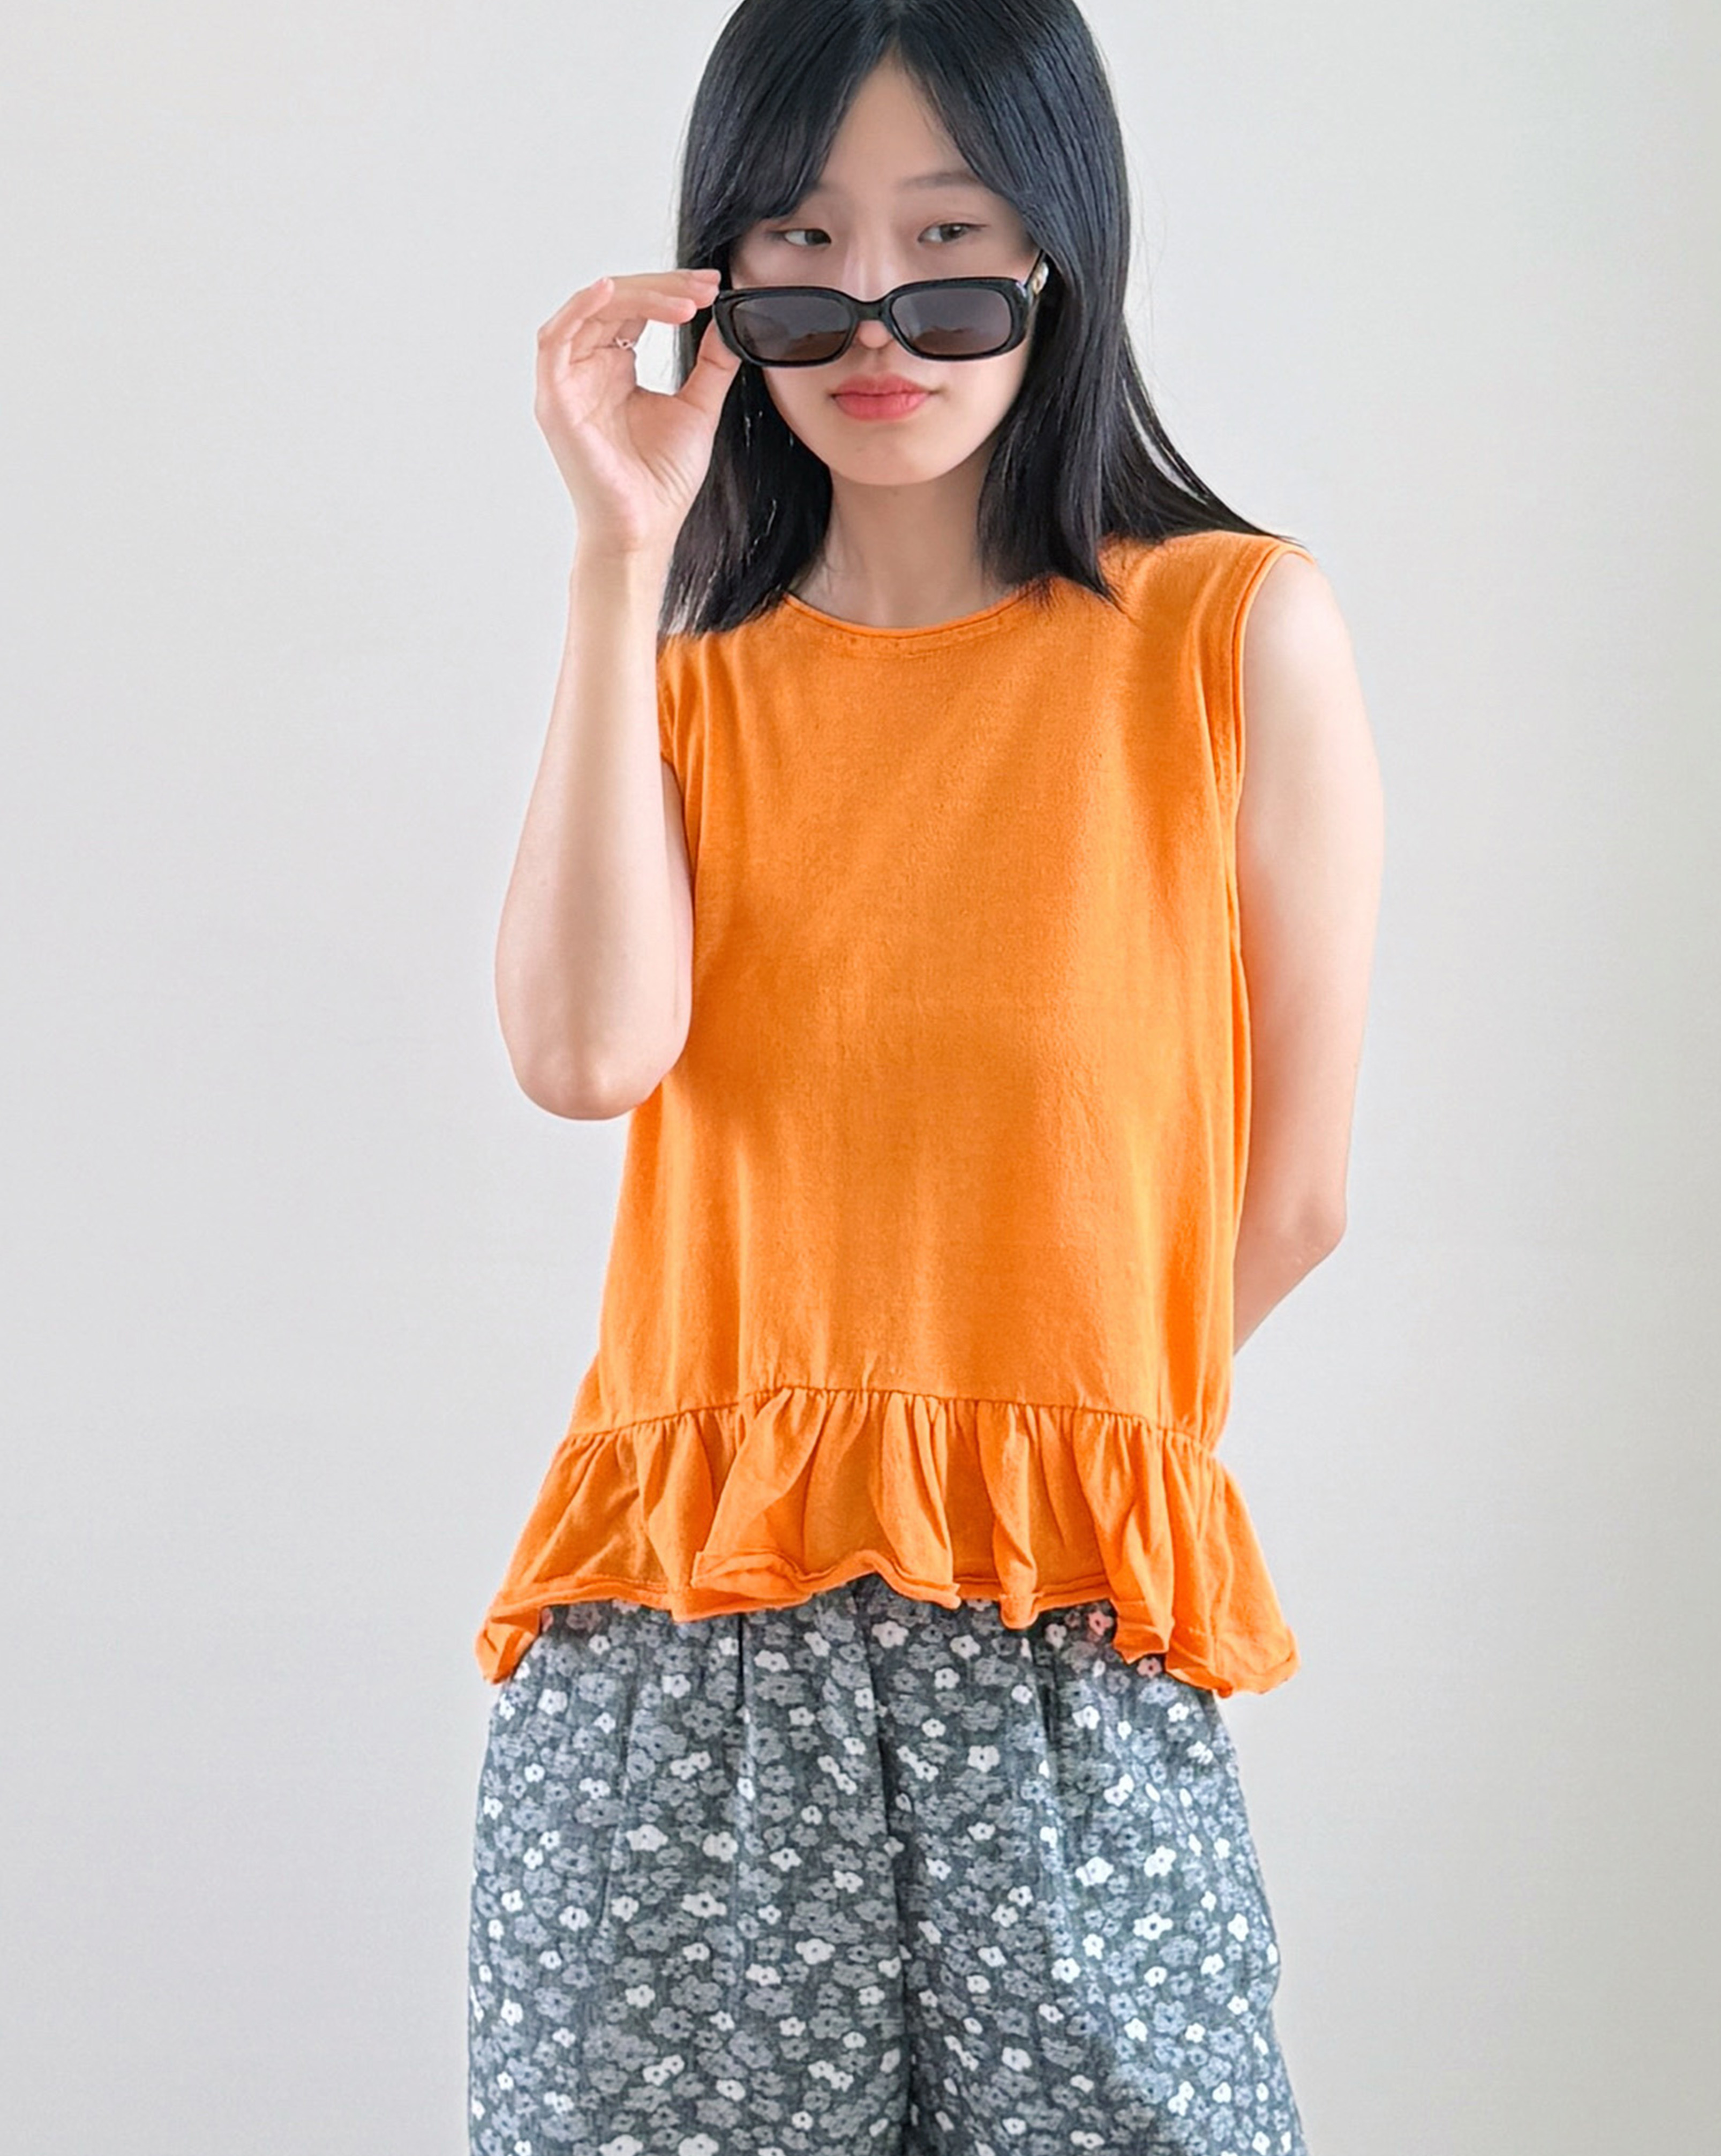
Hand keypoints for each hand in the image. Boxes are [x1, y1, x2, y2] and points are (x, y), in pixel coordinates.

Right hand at [532, 267, 741, 558]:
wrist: (645, 530)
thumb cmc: (662, 482)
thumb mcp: (698, 408)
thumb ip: (710, 363)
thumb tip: (727, 322)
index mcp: (614, 370)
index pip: (635, 311)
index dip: (670, 292)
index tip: (711, 287)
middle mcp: (586, 370)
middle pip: (614, 303)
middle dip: (662, 289)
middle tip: (703, 288)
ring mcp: (567, 383)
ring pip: (591, 312)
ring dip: (636, 296)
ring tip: (682, 300)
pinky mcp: (555, 400)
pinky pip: (555, 340)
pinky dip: (580, 309)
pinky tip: (611, 290)